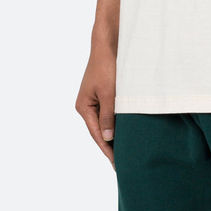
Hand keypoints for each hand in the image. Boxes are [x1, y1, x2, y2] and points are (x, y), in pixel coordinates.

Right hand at [75, 44, 116, 167]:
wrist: (109, 45)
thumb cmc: (108, 67)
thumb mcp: (109, 94)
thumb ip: (108, 116)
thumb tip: (107, 138)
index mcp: (84, 107)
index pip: (96, 135)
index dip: (107, 150)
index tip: (117, 165)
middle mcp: (87, 107)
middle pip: (99, 133)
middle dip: (111, 148)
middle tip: (123, 165)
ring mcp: (94, 103)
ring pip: (105, 126)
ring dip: (115, 138)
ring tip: (125, 155)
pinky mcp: (103, 98)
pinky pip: (109, 117)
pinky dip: (117, 127)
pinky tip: (125, 136)